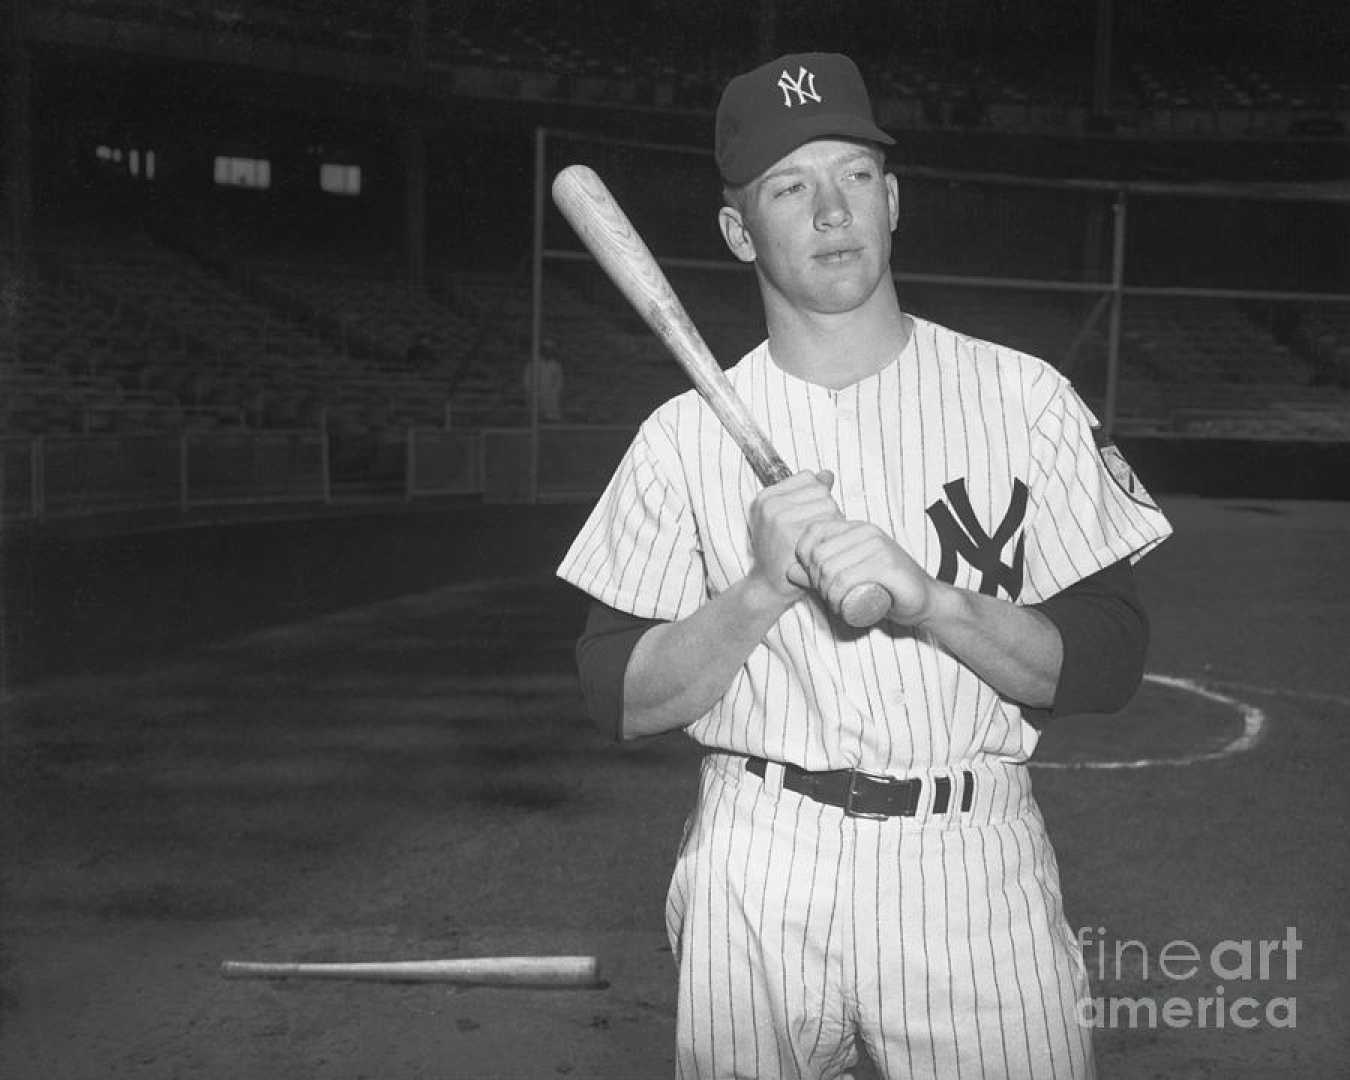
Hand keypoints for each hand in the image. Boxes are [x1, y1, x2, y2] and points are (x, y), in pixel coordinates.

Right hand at [747, 470, 838, 603]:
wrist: (769, 586)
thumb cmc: (782, 553)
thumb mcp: (787, 518)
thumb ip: (807, 494)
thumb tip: (827, 474)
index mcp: (767, 497)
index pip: (808, 478)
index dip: (816, 497)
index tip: (807, 517)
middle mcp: (770, 504)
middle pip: (821, 491)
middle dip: (826, 510)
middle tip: (814, 534)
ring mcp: (779, 519)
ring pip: (829, 505)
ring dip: (832, 524)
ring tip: (817, 540)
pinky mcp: (793, 535)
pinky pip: (830, 523)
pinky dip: (832, 536)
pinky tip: (821, 549)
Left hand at [795, 518, 939, 626]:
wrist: (923, 600)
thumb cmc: (884, 587)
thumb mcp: (845, 576)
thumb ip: (818, 572)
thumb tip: (789, 570)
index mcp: (854, 528)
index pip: (813, 532)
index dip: (803, 557)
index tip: (813, 579)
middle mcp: (865, 531)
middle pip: (818, 555)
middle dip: (816, 582)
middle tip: (829, 598)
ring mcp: (877, 546)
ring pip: (830, 570)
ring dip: (827, 595)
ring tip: (838, 604)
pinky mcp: (886, 565)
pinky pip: (846, 580)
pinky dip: (837, 598)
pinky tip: (843, 607)